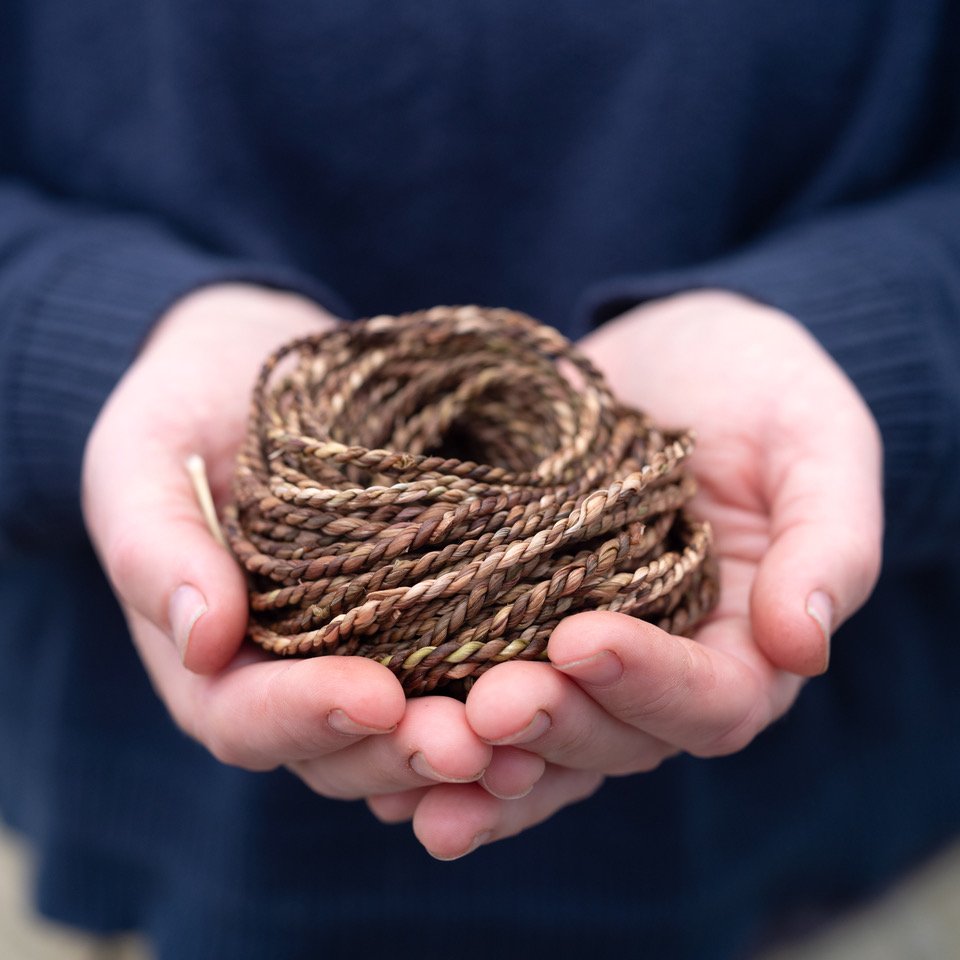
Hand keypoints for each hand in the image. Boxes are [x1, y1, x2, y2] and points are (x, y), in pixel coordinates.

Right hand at [82, 284, 499, 802]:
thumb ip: (155, 546)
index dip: (305, 718)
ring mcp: (363, 652)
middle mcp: (291, 674)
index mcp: (210, 657)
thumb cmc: (191, 406)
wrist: (261, 368)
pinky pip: (459, 677)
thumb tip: (202, 638)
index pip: (245, 718)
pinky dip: (498, 699)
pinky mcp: (425, 619)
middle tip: (472, 742)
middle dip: (402, 752)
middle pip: (340, 750)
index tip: (374, 695)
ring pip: (408, 733)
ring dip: (464, 749)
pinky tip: (553, 696)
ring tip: (524, 741)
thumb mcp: (145, 456)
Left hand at [376, 289, 882, 856]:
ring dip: (482, 762)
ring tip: (420, 754)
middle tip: (485, 705)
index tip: (582, 639)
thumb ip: (827, 543)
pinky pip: (483, 701)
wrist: (674, 357)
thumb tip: (804, 646)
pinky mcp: (515, 628)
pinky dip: (442, 740)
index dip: (650, 683)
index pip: (713, 700)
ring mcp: (584, 659)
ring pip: (542, 743)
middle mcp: (661, 672)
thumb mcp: (816, 444)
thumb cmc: (761, 390)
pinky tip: (384, 765)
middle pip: (615, 739)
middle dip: (551, 725)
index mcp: (746, 645)